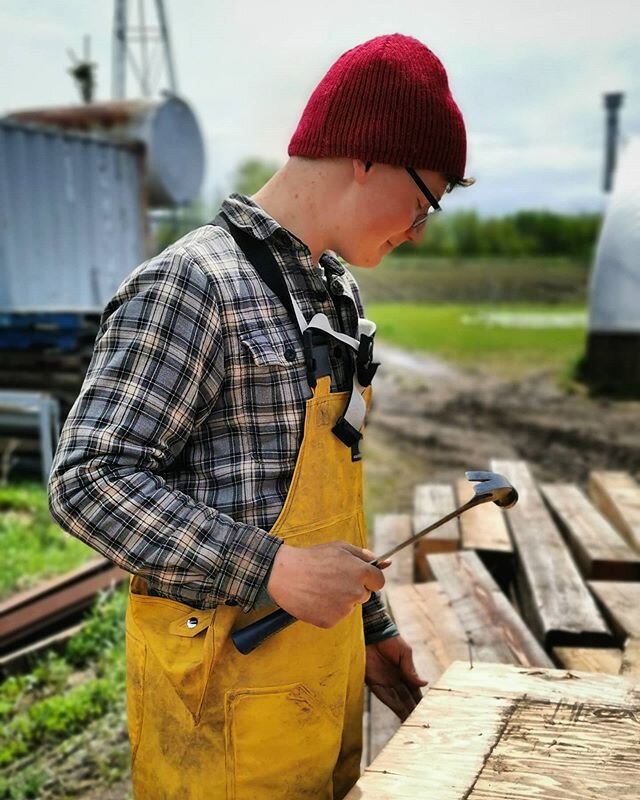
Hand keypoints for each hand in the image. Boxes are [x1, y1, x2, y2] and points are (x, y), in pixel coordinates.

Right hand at [267, 541, 384, 628]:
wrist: (284, 574)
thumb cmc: (313, 558)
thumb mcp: (340, 547)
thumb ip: (364, 555)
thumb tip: (386, 562)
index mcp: (361, 572)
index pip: (379, 582)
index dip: (368, 578)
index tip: (356, 576)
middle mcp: (356, 592)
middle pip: (364, 594)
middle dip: (354, 588)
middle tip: (332, 579)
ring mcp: (344, 609)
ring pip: (350, 606)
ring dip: (341, 600)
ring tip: (321, 588)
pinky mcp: (331, 621)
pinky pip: (336, 616)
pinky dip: (328, 610)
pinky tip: (316, 599)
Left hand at [365, 635, 427, 720]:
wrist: (373, 632)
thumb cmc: (390, 640)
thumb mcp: (405, 653)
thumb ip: (411, 670)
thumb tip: (425, 684)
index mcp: (405, 673)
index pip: (414, 691)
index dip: (420, 701)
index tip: (428, 712)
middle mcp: (395, 680)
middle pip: (406, 699)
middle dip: (412, 710)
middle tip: (421, 723)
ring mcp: (385, 682)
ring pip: (396, 700)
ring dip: (402, 711)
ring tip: (410, 722)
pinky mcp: (374, 681)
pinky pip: (383, 695)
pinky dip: (391, 704)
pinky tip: (398, 712)